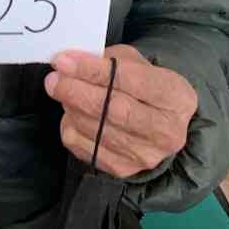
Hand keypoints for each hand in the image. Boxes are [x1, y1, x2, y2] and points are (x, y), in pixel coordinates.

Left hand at [44, 43, 197, 177]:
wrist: (160, 126)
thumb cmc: (146, 87)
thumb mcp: (138, 64)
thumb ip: (108, 60)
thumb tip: (71, 62)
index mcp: (175, 96)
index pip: (129, 80)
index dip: (92, 70)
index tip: (63, 60)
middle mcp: (165, 131)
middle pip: (112, 110)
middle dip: (76, 91)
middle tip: (53, 79)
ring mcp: (144, 155)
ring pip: (95, 129)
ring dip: (70, 107)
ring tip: (62, 90)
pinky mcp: (122, 169)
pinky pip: (83, 147)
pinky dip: (71, 126)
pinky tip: (72, 113)